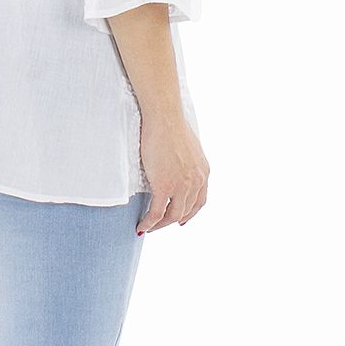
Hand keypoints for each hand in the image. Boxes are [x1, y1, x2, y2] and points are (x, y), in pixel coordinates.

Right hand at [136, 111, 208, 233]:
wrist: (164, 118)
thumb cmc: (171, 124)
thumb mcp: (188, 146)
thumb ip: (186, 161)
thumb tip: (177, 164)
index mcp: (203, 172)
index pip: (200, 201)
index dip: (190, 213)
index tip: (181, 220)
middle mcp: (196, 181)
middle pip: (186, 211)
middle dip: (172, 221)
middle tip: (160, 224)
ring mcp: (181, 185)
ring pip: (172, 216)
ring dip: (160, 225)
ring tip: (149, 227)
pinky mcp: (164, 186)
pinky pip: (156, 212)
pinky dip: (149, 223)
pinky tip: (141, 226)